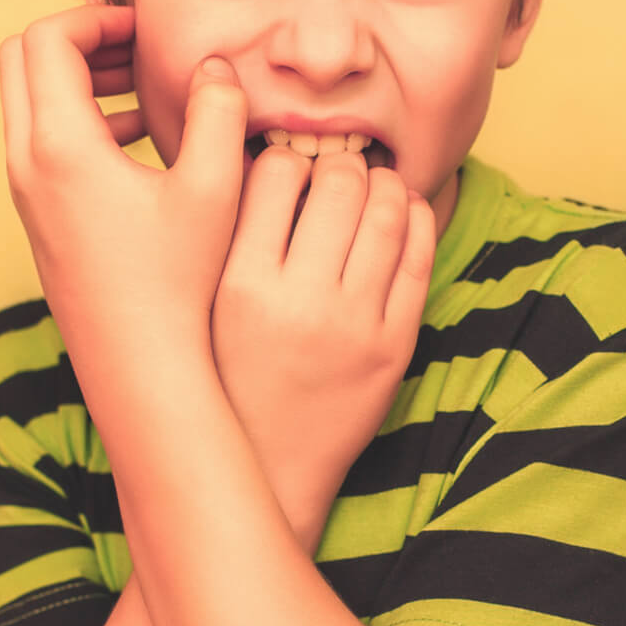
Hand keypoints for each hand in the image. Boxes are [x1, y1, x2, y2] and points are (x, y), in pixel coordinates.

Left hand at [0, 5, 247, 384]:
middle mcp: (27, 165)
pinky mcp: (39, 218)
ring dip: (81, 81)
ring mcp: (27, 195)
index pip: (48, 40)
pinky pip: (43, 143)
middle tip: (138, 49)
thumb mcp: (213, 188)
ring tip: (144, 89)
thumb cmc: (178, 283)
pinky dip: (81, 121)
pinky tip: (141, 141)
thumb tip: (213, 66)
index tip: (146, 29)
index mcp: (61, 147)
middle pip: (23, 63)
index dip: (96, 18)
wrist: (141, 366)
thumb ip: (218, 111)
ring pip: (31, 104)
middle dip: (80, 42)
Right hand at [212, 147, 435, 550]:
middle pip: (339, 184)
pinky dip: (417, 220)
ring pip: (387, 213)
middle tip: (338, 166)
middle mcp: (300, 302)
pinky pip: (419, 259)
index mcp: (240, 285)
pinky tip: (404, 210)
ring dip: (385, 183)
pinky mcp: (395, 346)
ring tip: (374, 182)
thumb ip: (226, 236)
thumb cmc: (225, 376)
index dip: (285, 156)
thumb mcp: (206, 306)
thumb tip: (259, 158)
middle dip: (342, 162)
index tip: (288, 166)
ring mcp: (355, 325)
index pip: (275, 172)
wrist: (270, 468)